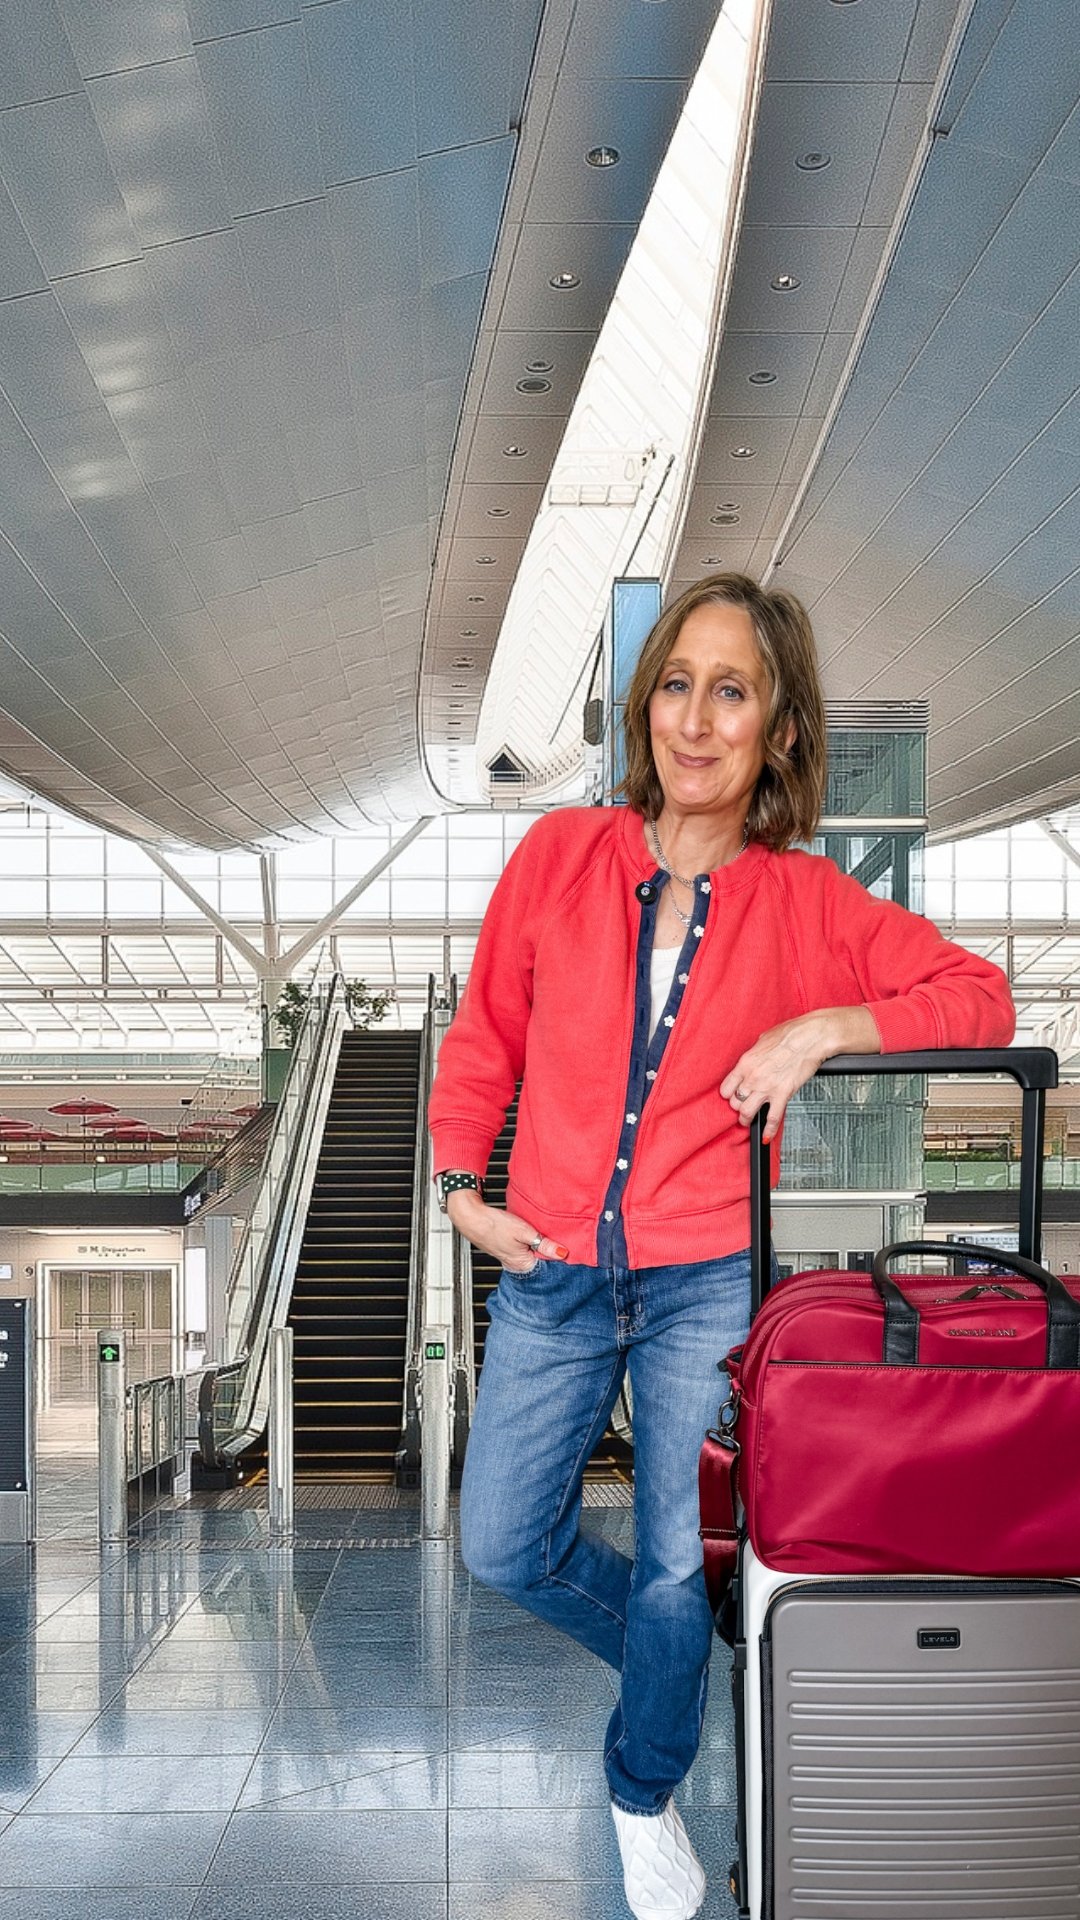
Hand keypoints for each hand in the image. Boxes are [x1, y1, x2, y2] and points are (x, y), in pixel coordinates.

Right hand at [445, 1189, 568, 1270]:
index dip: (557, 1252)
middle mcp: (516, 1265)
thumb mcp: (524, 1232)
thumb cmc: (494, 1225)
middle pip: (541, 1259)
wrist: (471, 1217)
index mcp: (523, 1265)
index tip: (565, 1243)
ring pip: (532, 1252)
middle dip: (549, 1248)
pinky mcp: (506, 1249)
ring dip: (538, 1243)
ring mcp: (510, 1257)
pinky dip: (529, 1240)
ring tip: (539, 1232)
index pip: (548, 1264)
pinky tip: (528, 1231)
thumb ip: (545, 1244)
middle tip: (553, 1236)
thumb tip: (562, 1253)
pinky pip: (524, 1247)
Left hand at [720, 1005, 880, 1142]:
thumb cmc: (790, 1033)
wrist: (811, 1036)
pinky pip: (772, 1118)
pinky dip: (769, 1130)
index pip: (726, 1088)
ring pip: (747, 1113)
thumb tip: (753, 1059)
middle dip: (738, 1107)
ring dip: (746, 1120)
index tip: (732, 1096)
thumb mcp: (763, 1039)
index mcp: (745, 1063)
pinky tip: (767, 1135)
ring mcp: (767, 1087)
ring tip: (749, 1121)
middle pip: (735, 1103)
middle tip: (743, 1108)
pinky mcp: (783, 1094)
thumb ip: (755, 1054)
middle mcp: (753, 1077)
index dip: (728, 1095)